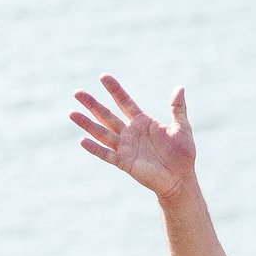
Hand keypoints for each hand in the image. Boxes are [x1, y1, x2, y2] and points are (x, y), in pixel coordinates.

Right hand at [72, 77, 194, 198]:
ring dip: (87, 123)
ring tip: (72, 113)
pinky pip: (106, 154)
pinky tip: (82, 140)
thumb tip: (180, 87)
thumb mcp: (182, 127)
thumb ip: (178, 108)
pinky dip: (95, 148)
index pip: (124, 102)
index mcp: (142, 122)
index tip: (103, 76)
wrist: (180, 178)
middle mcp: (130, 133)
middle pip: (107, 115)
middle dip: (92, 104)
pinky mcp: (124, 162)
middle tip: (77, 92)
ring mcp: (125, 147)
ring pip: (102, 133)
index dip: (114, 90)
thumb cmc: (183, 154)